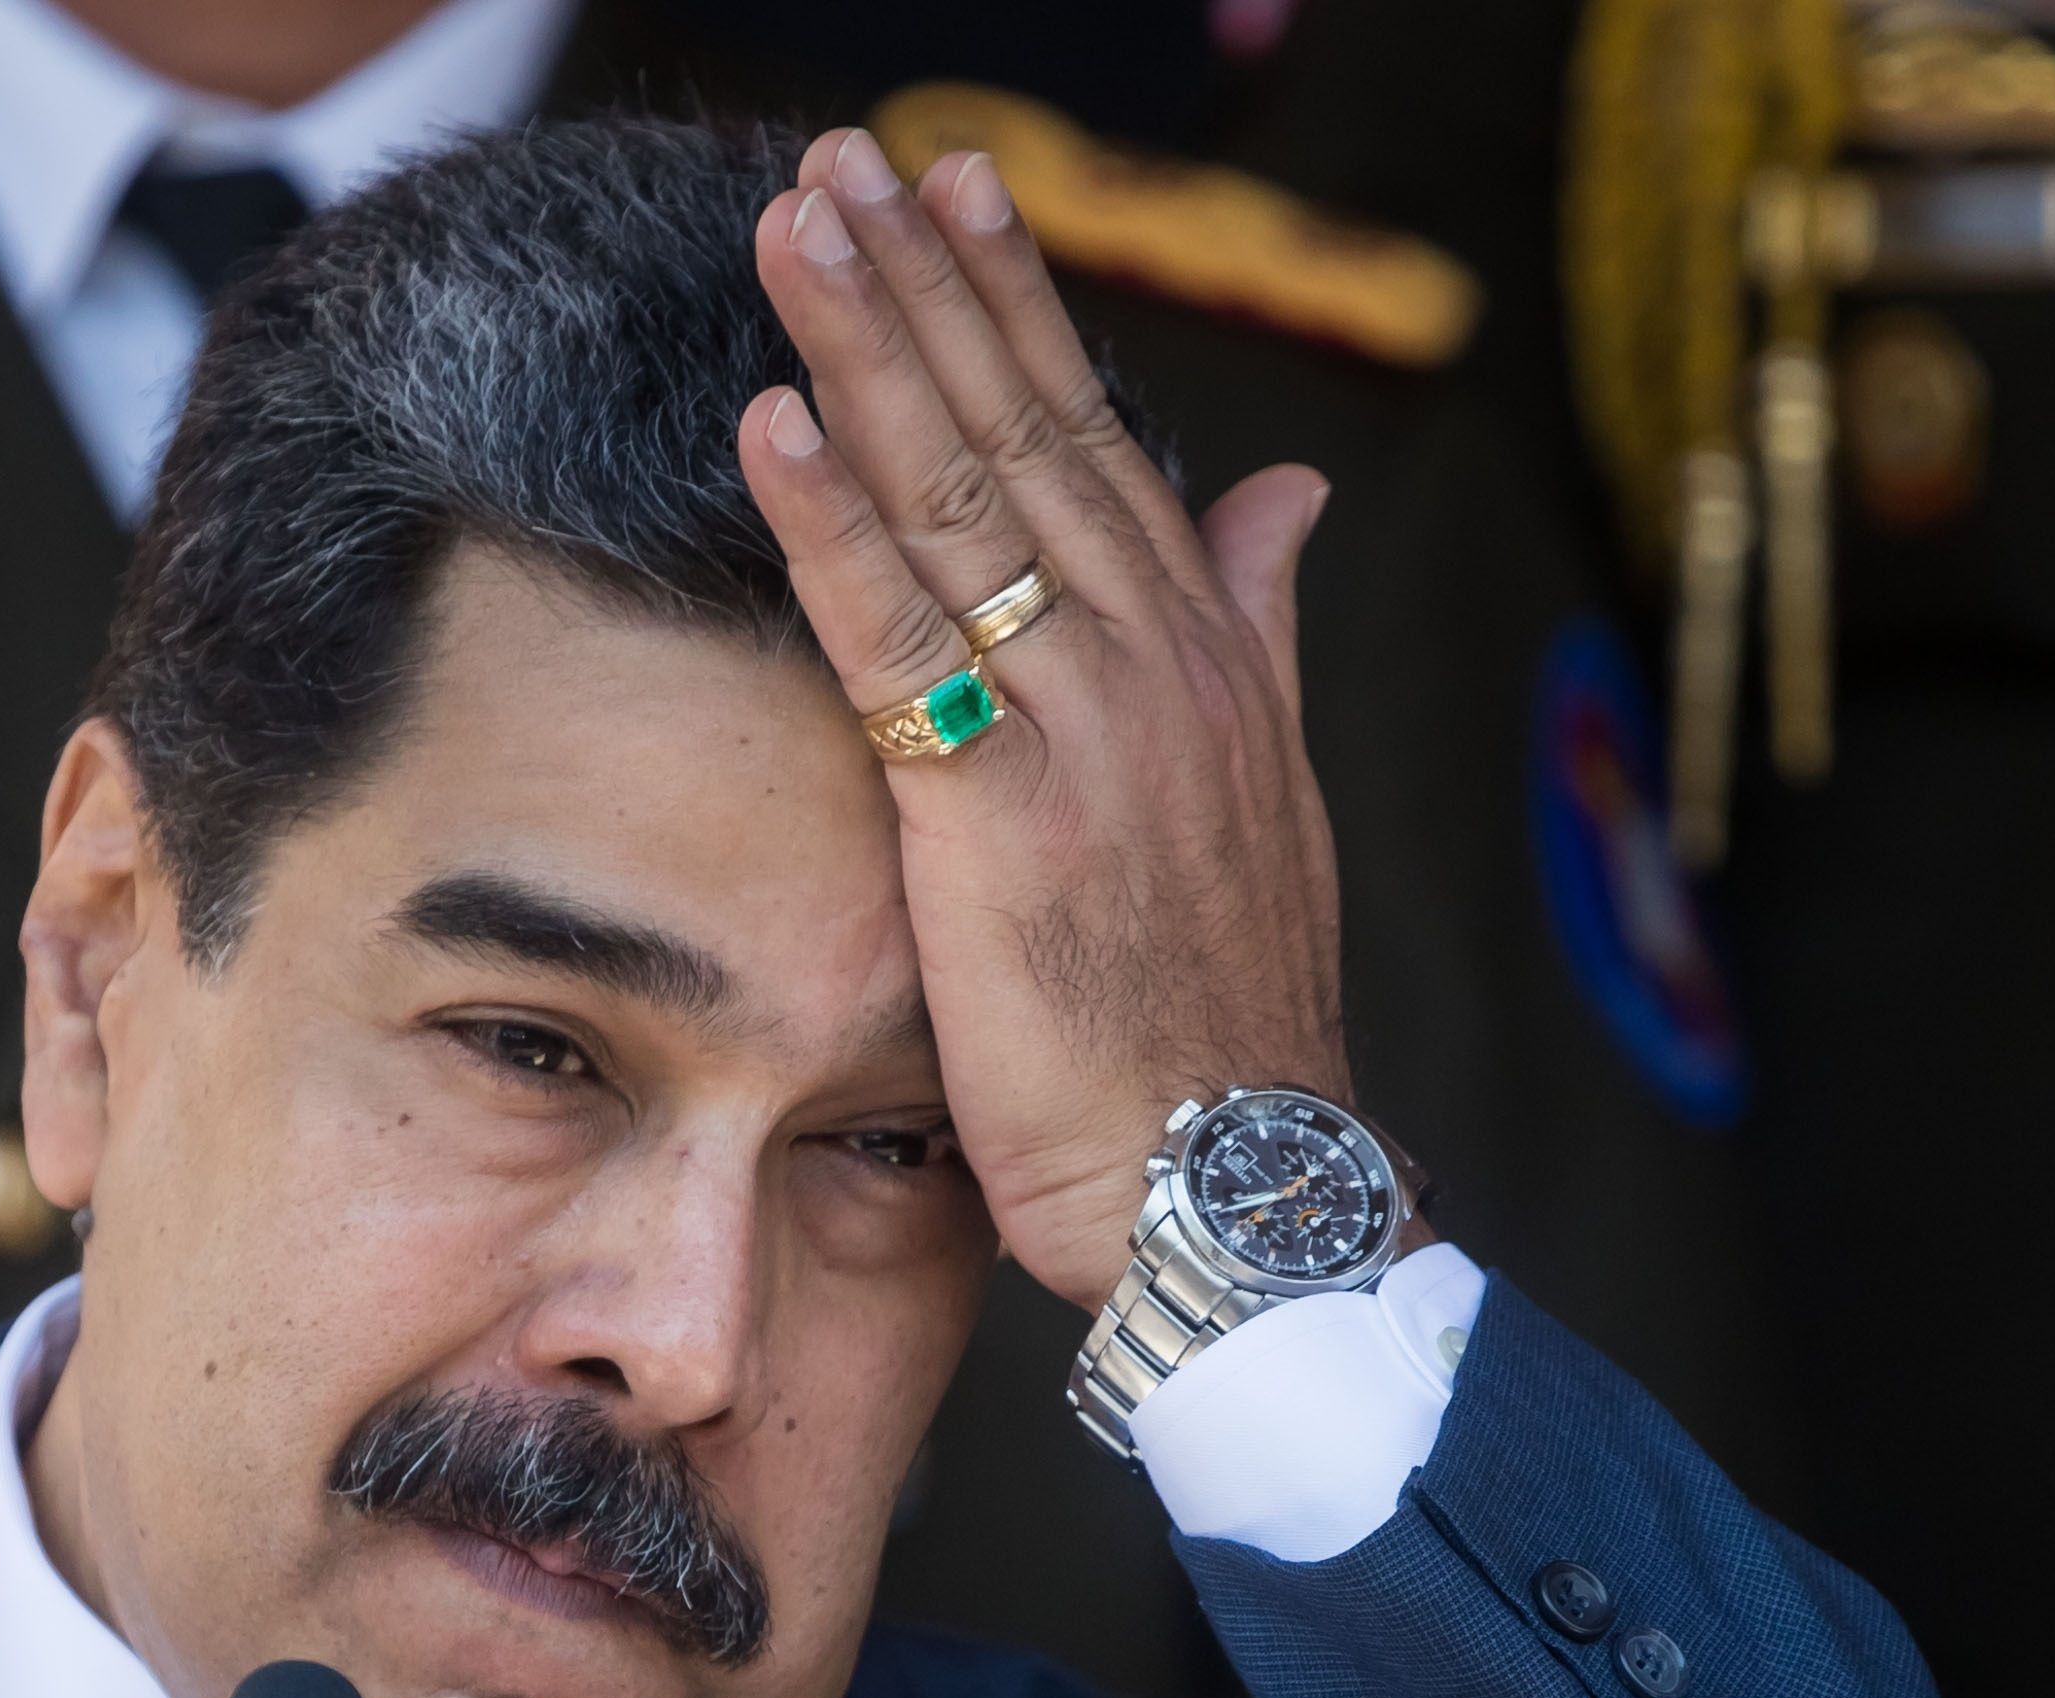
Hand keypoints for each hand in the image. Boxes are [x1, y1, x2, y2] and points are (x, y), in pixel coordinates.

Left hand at [738, 129, 1351, 1312]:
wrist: (1239, 1182)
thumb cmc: (1220, 1024)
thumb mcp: (1258, 803)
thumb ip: (1257, 632)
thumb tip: (1284, 498)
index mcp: (1203, 656)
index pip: (1094, 437)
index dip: (1015, 306)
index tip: (952, 189)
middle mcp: (1153, 661)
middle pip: (1020, 429)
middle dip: (927, 282)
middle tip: (844, 158)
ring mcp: (1082, 729)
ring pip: (956, 497)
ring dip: (867, 349)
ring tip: (794, 225)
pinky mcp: (1001, 816)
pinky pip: (898, 638)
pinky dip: (830, 524)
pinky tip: (769, 419)